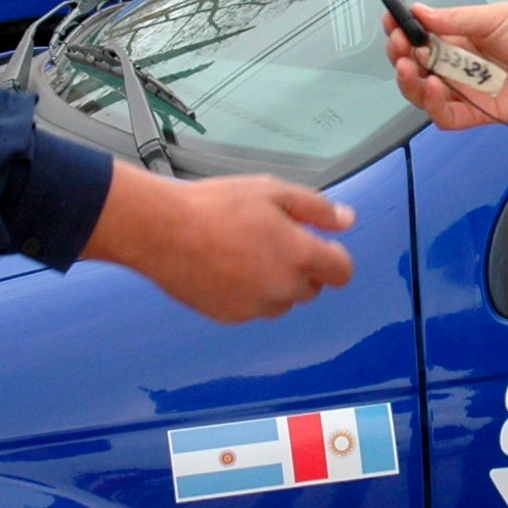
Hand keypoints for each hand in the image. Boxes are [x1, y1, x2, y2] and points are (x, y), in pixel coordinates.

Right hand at [82, 164, 354, 320]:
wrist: (161, 230)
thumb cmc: (214, 206)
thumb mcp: (272, 191)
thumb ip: (316, 209)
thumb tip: (346, 220)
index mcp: (300, 256)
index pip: (342, 272)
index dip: (334, 256)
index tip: (318, 244)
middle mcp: (282, 288)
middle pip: (311, 287)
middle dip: (301, 267)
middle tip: (270, 238)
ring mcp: (255, 307)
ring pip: (281, 300)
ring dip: (275, 282)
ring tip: (243, 250)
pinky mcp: (230, 317)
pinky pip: (252, 308)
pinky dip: (247, 292)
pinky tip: (225, 266)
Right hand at [384, 2, 507, 127]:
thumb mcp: (498, 17)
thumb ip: (457, 20)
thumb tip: (420, 12)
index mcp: (462, 36)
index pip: (421, 35)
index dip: (402, 30)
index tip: (391, 21)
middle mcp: (461, 63)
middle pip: (417, 65)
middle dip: (401, 55)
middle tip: (400, 45)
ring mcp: (470, 89)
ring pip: (425, 93)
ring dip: (410, 82)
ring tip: (410, 66)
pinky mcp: (482, 113)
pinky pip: (448, 116)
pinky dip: (434, 106)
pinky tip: (433, 90)